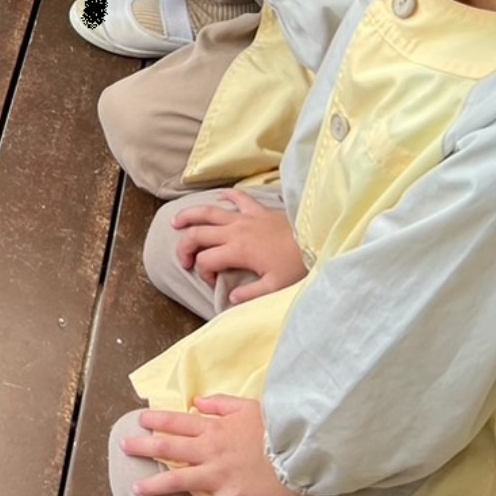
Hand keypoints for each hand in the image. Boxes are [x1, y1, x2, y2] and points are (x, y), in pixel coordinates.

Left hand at [123, 396, 313, 495]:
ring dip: (156, 486)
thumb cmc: (280, 427)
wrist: (305, 451)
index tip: (141, 420)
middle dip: (144, 447)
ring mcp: (221, 476)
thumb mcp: (248, 405)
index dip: (157, 420)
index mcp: (214, 428)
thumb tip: (197, 402)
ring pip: (180, 480)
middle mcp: (211, 451)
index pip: (178, 422)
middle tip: (124, 446)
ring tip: (137, 490)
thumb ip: (220, 403)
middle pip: (170, 447)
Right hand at [173, 189, 306, 303]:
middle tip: (182, 258)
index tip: (214, 282)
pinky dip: (225, 197)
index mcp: (237, 251)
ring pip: (208, 211)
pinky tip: (219, 199)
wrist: (318, 240)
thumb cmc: (297, 265)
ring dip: (189, 215)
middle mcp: (235, 231)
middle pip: (197, 234)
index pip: (206, 260)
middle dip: (184, 247)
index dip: (203, 272)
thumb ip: (250, 294)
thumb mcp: (275, 287)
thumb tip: (230, 298)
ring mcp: (245, 217)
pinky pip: (237, 198)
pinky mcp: (258, 210)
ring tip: (176, 222)